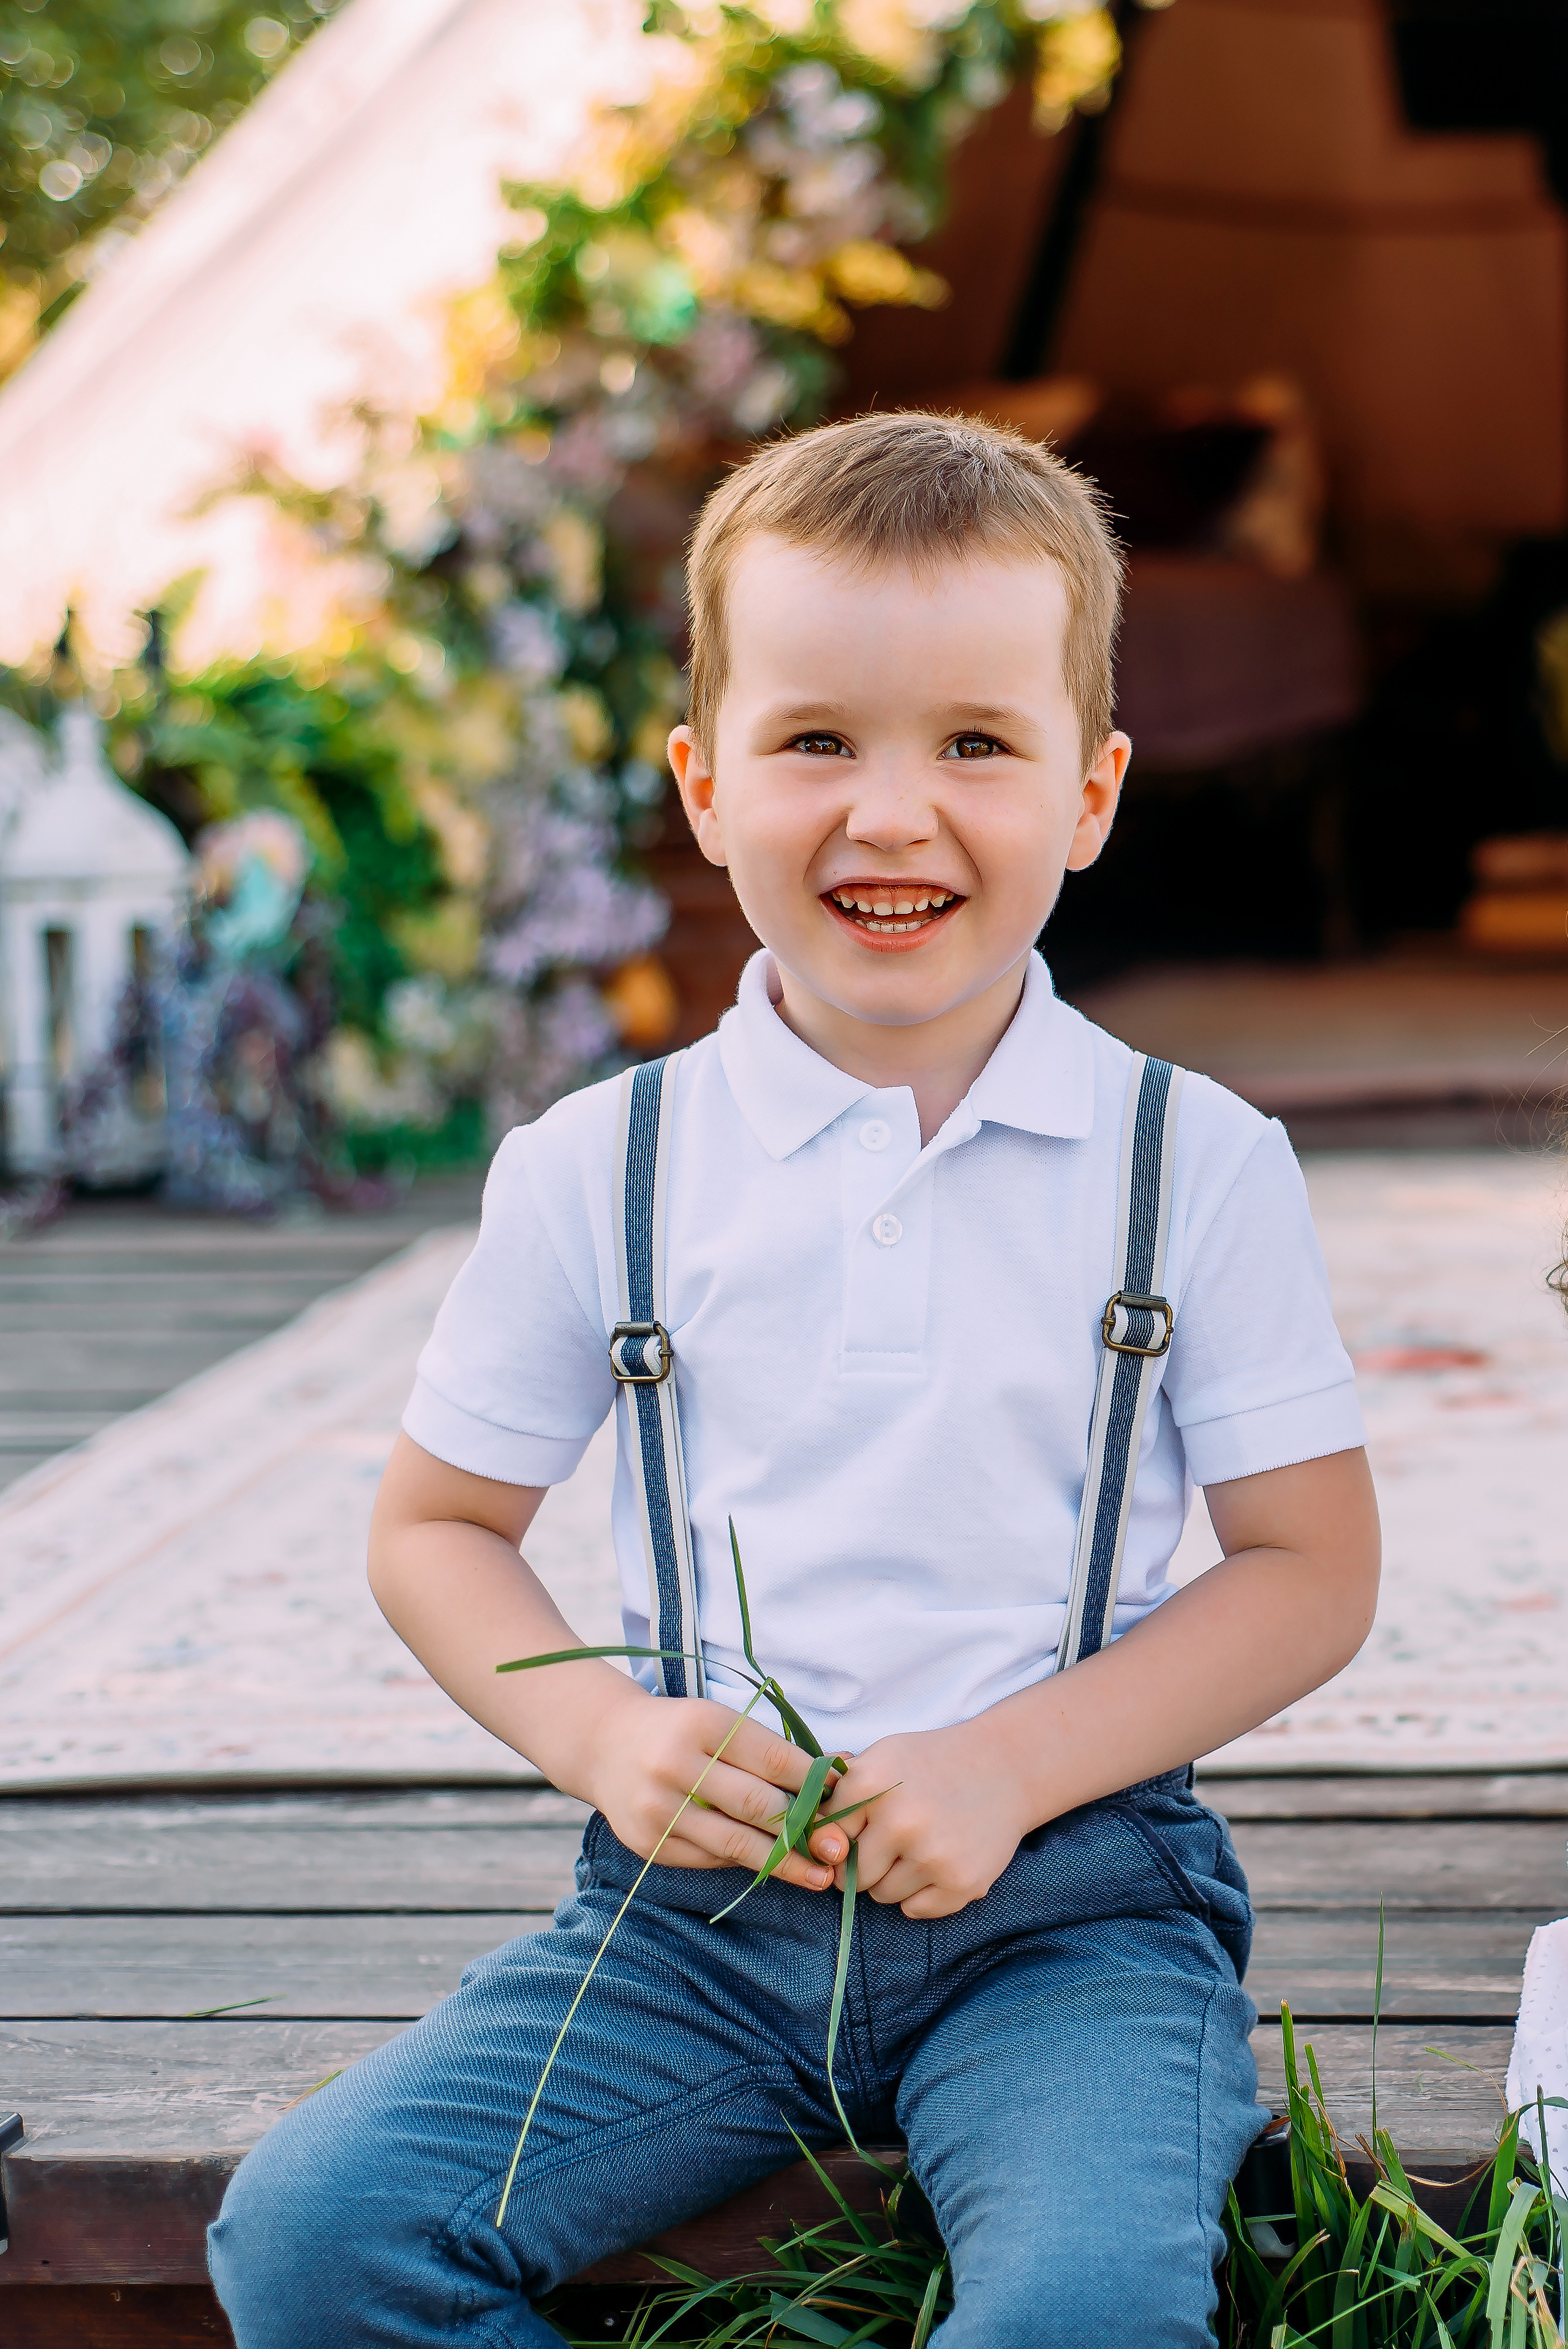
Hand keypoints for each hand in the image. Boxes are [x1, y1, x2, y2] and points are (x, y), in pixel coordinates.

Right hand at [581, 1681, 841, 1891]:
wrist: (605, 1744)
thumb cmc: (680, 1730)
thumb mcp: (721, 1722)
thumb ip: (772, 1750)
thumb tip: (838, 1773)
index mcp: (702, 1724)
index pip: (773, 1758)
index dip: (813, 1781)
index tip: (843, 1798)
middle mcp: (675, 1764)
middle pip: (757, 1805)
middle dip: (805, 1829)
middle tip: (840, 1849)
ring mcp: (658, 1808)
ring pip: (736, 1842)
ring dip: (784, 1862)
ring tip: (820, 1876)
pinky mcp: (647, 1843)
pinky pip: (709, 1859)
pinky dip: (742, 1862)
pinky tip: (769, 1867)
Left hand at [813, 1720, 1031, 1919]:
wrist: (1004, 1768)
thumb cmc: (931, 1763)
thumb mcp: (881, 1758)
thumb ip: (840, 1795)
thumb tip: (809, 1841)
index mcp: (871, 1784)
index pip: (824, 1836)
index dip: (836, 1837)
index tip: (853, 1830)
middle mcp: (900, 1821)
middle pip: (850, 1874)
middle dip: (863, 1863)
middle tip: (889, 1840)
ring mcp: (933, 1856)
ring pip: (881, 1895)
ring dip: (892, 1879)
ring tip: (918, 1847)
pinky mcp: (961, 1884)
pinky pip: (913, 1910)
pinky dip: (920, 1894)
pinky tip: (937, 1863)